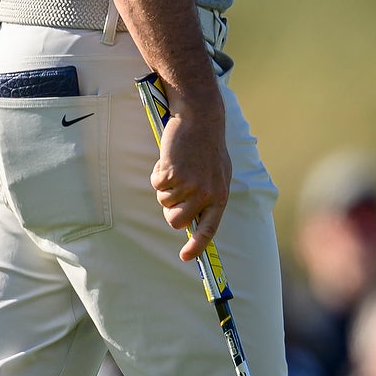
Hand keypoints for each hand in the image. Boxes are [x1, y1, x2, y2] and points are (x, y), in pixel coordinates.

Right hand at [150, 91, 231, 261]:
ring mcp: (189, 185)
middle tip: (173, 189)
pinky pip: (156, 184)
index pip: (208, 230)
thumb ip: (208, 196)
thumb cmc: (207, 146)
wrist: (200, 118)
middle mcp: (205, 195)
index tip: (185, 257)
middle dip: (169, 209)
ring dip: (164, 186)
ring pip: (164, 201)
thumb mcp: (217, 174)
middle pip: (176, 221)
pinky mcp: (173, 174)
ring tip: (177, 166)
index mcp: (219, 197)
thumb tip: (194, 219)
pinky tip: (169, 159)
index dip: (196, 247)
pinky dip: (158, 173)